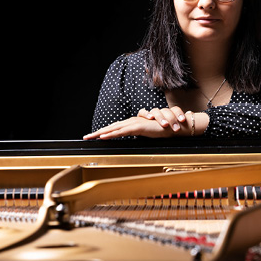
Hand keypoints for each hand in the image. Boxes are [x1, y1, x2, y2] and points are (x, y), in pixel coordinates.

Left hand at [82, 107, 200, 139]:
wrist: (175, 127)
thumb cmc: (164, 130)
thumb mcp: (148, 134)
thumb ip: (140, 135)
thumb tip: (135, 139)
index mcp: (134, 124)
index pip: (116, 128)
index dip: (105, 131)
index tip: (95, 136)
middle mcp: (132, 121)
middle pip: (111, 127)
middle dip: (98, 132)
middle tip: (86, 137)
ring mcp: (134, 123)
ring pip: (114, 128)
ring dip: (101, 132)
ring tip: (90, 137)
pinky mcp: (138, 127)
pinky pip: (122, 131)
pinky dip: (111, 134)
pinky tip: (103, 137)